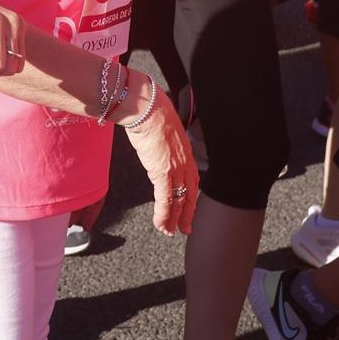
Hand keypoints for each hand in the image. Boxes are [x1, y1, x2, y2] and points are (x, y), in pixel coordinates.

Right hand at [119, 75, 198, 234]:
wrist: (146, 108)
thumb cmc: (149, 111)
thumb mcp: (161, 126)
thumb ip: (161, 137)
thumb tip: (151, 136)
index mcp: (185, 150)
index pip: (192, 179)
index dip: (191, 195)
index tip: (189, 206)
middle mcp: (184, 161)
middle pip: (190, 194)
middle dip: (187, 213)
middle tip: (185, 228)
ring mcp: (175, 168)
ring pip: (178, 201)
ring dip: (174, 219)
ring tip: (170, 231)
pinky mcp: (163, 173)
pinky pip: (165, 200)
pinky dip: (164, 215)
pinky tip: (162, 225)